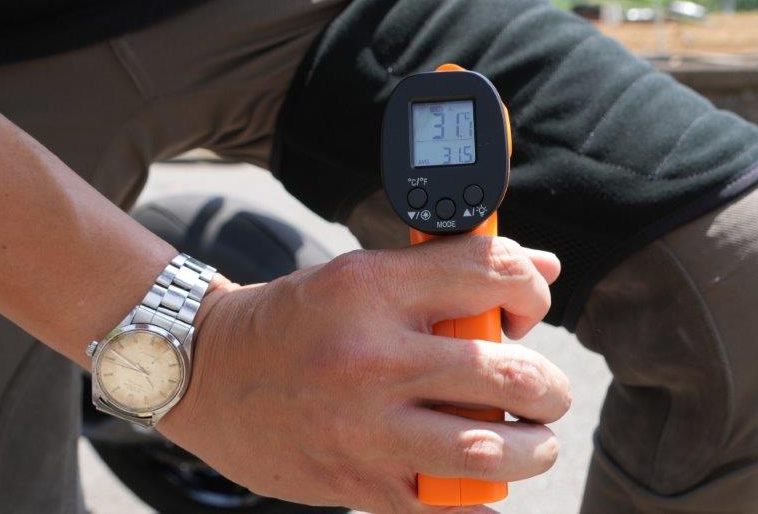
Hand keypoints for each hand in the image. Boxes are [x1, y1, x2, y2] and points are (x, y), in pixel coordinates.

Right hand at [160, 235, 568, 512]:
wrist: (207, 373)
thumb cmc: (296, 320)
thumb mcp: (364, 274)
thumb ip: (452, 271)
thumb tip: (543, 268)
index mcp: (374, 286)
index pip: (493, 274)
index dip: (531, 292)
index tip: (524, 315)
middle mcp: (372, 355)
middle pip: (509, 372)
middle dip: (550, 387)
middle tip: (544, 392)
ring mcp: (365, 425)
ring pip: (491, 447)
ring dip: (536, 448)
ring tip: (534, 441)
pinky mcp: (358, 481)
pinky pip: (448, 508)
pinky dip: (484, 503)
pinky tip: (487, 486)